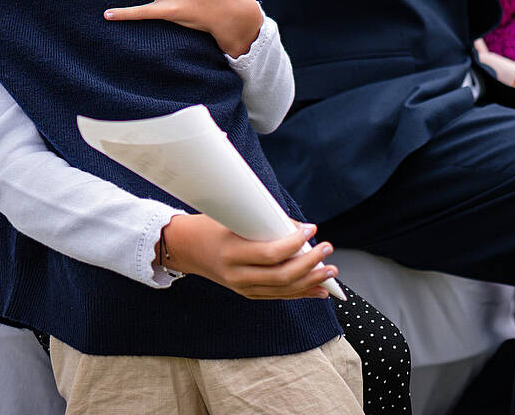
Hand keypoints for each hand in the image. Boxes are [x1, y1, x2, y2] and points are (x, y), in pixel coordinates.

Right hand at [160, 214, 336, 299]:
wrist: (185, 247)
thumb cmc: (208, 226)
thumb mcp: (231, 218)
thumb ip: (264, 224)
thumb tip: (298, 229)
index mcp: (231, 253)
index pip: (270, 254)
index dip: (294, 244)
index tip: (311, 230)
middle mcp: (237, 275)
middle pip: (281, 276)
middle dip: (310, 264)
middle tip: (327, 250)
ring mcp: (242, 288)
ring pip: (283, 290)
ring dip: (311, 281)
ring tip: (330, 271)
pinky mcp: (247, 293)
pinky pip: (278, 296)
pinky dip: (301, 292)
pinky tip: (318, 289)